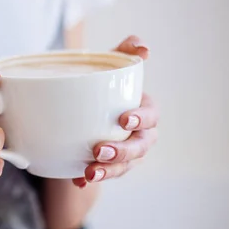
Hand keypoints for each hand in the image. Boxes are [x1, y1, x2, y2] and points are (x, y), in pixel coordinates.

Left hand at [73, 36, 158, 186]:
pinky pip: (101, 174)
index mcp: (144, 111)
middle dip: (122, 152)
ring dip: (108, 171)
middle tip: (99, 151)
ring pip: (122, 167)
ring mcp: (124, 153)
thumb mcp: (113, 62)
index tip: (123, 119)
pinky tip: (77, 180)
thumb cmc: (105, 81)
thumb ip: (126, 50)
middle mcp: (139, 135)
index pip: (150, 117)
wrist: (83, 102)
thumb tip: (143, 47)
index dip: (141, 119)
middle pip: (138, 148)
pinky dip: (88, 179)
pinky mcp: (106, 164)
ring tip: (89, 172)